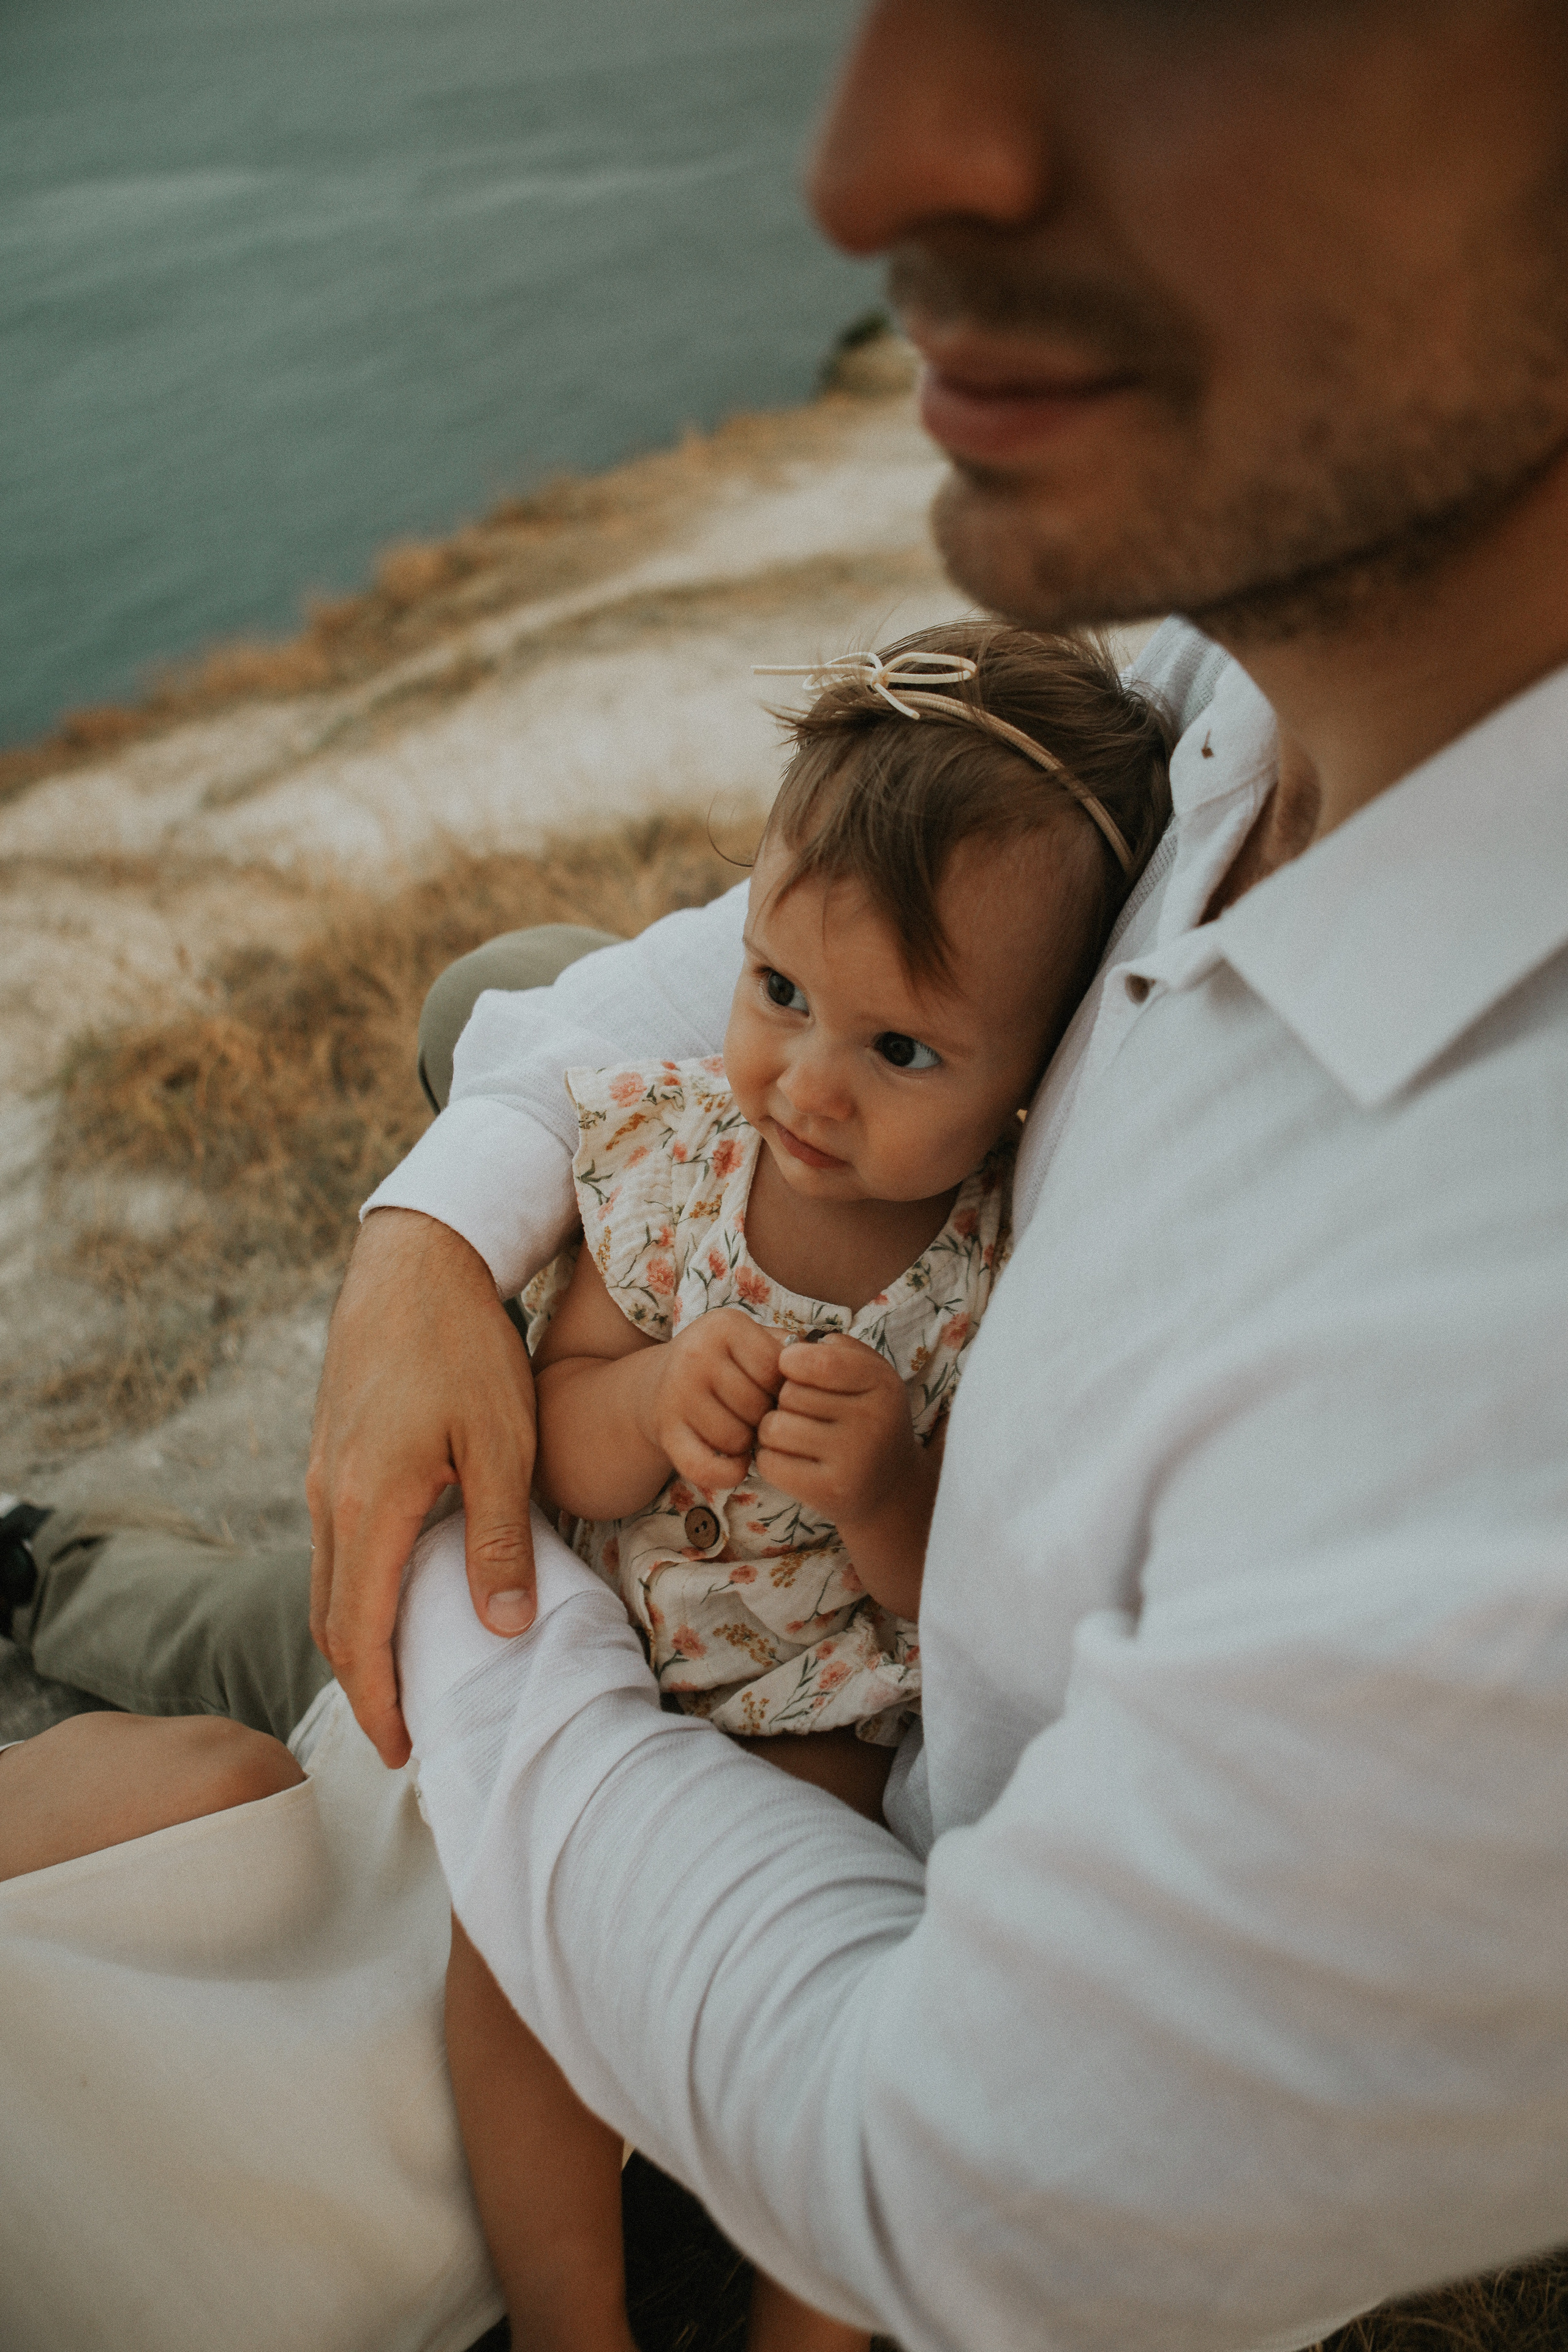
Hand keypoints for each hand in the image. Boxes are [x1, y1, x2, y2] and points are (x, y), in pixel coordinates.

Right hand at [307, 1209, 537, 1766]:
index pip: (359, 1634)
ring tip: (402, 1678)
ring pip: (328, 1582)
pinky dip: (356, 1589)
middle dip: (364, 1685)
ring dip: (358, 1637)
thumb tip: (504, 1630)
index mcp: (367, 1507)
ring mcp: (323, 1476)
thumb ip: (498, 1539)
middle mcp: (328, 1500)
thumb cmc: (465, 1348)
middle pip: (331, 1620)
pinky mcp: (332, 1455)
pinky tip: (398, 1594)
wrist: (415, 1263)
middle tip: (404, 1734)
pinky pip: (334, 1545)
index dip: (379, 1701)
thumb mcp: (502, 1444)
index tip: (404, 1752)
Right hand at [644, 1309, 784, 1491]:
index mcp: (725, 1325)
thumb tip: (826, 1364)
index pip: (779, 1369)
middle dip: (765, 1418)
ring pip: (736, 1438)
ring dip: (746, 1444)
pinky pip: (706, 1466)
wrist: (658, 1385)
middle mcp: (696, 1354)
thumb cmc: (724, 1366)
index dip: (785, 1388)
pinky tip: (735, 1465)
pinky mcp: (665, 1430)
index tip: (774, 1391)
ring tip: (741, 1431)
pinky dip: (727, 1473)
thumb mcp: (751, 1342)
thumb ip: (789, 1349)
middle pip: (758, 1406)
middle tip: (756, 1416)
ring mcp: (676, 1393)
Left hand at [756, 1335, 935, 1616]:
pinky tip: (795, 1461)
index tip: (794, 1370)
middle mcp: (873, 1422)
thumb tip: (791, 1346)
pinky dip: (771, 1459)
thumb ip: (837, 1348)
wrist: (889, 1489)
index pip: (821, 1360)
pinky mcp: (829, 1492)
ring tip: (799, 1437)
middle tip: (807, 1414)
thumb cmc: (867, 1419)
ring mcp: (853, 1461)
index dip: (793, 1361)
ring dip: (774, 1430)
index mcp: (883, 1385)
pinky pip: (769, 1461)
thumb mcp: (869, 1375)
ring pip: (774, 1427)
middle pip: (789, 1394)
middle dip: (785, 1400)